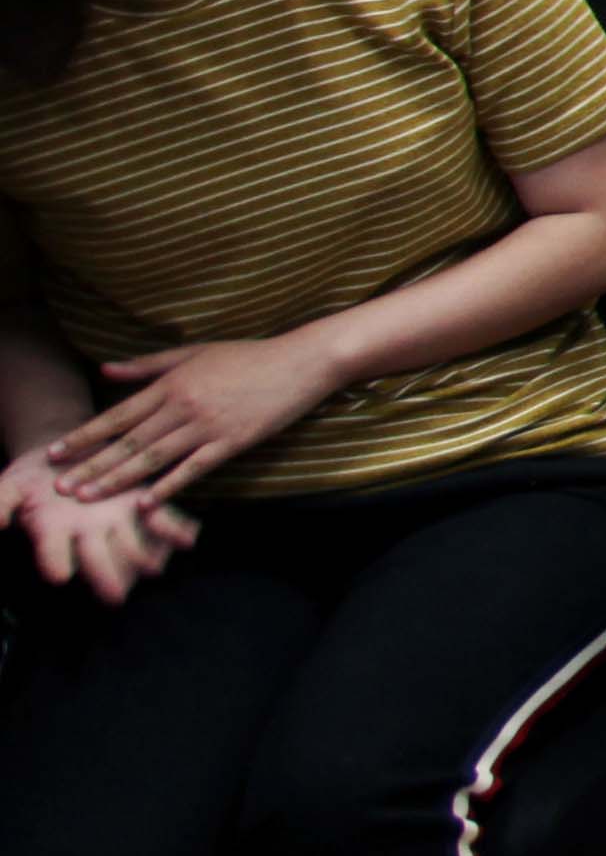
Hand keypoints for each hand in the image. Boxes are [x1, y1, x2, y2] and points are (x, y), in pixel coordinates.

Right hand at [0, 442, 193, 599]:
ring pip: (130, 546)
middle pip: (96, 559)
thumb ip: (0, 503)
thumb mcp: (9, 486)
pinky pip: (161, 520)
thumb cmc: (30, 478)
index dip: (53, 562)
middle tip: (115, 596)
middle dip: (105, 577)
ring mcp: (115, 522)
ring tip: (154, 567)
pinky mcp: (140, 504)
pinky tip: (190, 537)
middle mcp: (85, 533)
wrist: (63, 455)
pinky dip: (175, 529)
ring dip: (142, 557)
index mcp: (52, 531)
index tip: (57, 575)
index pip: (50, 552)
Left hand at [46, 332, 343, 511]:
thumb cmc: (248, 355)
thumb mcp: (195, 353)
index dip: (84, 435)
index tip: (56, 452)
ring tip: (90, 498)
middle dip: (91, 466)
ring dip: (118, 480)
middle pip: (128, 442)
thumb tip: (105, 370)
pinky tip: (146, 502)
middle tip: (62, 487)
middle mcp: (183, 406)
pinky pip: (193, 468)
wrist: (300, 362)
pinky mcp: (231, 442)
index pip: (118, 415)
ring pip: (153, 458)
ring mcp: (207, 426)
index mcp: (172, 384)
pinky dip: (167, 486)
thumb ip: (148, 365)